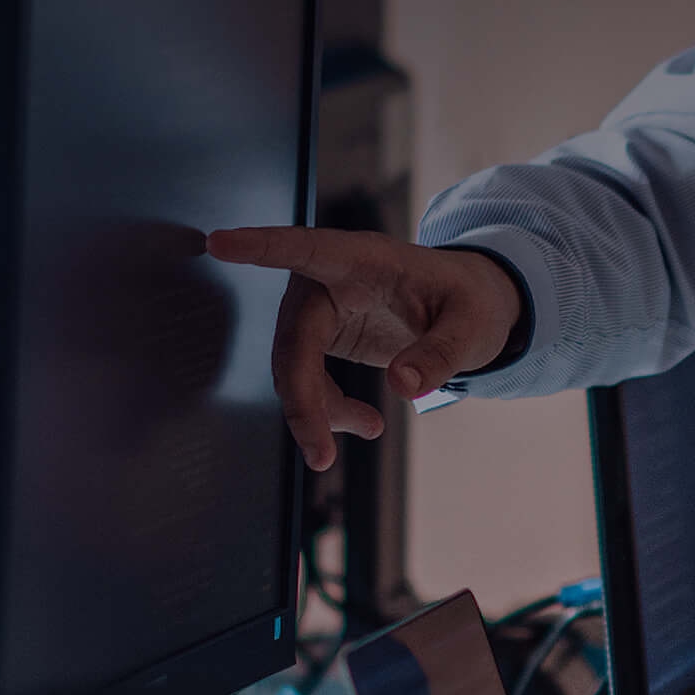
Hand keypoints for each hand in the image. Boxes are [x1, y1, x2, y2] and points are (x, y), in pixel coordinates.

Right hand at [200, 227, 522, 471]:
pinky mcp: (324, 335)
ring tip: (368, 431)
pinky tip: (365, 424)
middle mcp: (333, 278)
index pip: (307, 247)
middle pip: (294, 336)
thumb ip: (442, 354)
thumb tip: (402, 388)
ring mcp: (324, 308)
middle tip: (320, 452)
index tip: (220, 242)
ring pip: (295, 365)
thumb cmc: (472, 301)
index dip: (261, 246)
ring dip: (317, 410)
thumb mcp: (475, 327)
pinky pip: (307, 378)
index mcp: (366, 259)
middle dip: (301, 397)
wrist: (472, 310)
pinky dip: (328, 409)